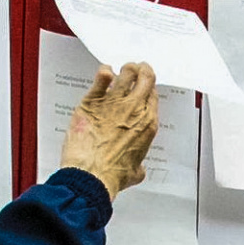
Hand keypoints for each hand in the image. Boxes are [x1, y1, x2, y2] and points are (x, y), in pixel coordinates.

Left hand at [60, 62, 158, 200]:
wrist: (91, 174)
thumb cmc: (112, 174)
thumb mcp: (134, 172)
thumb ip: (139, 165)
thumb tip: (138, 169)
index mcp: (147, 124)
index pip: (153, 96)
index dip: (149, 89)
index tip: (145, 87)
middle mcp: (134, 109)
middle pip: (145, 78)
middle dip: (143, 71)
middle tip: (138, 70)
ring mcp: (113, 102)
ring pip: (126, 73)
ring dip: (126, 69)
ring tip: (122, 71)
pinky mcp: (93, 100)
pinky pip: (102, 77)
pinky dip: (104, 72)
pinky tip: (104, 73)